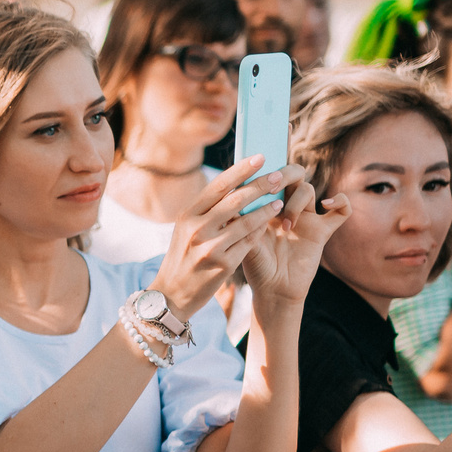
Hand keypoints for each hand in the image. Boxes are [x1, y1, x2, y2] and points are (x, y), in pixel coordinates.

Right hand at [151, 157, 291, 317]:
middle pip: (236, 200)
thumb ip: (206, 210)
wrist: (171, 294)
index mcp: (188, 215)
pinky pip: (249, 242)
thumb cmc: (182, 257)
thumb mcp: (185, 229)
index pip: (218, 185)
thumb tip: (233, 184)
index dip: (241, 169)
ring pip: (247, 221)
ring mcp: (210, 248)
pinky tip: (269, 224)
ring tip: (280, 201)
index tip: (260, 157)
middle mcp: (197, 229)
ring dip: (267, 209)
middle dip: (260, 185)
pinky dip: (261, 231)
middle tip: (279, 176)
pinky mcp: (223, 265)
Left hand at [238, 162, 344, 304]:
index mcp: (266, 205)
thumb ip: (241, 218)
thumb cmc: (255, 266)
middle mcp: (286, 207)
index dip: (268, 171)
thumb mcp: (243, 239)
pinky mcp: (322, 231)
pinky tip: (327, 204)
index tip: (260, 179)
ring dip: (297, 202)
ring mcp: (306, 218)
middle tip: (275, 186)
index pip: (271, 175)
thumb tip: (231, 195)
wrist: (273, 291)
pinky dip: (341, 201)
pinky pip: (342, 211)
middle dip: (287, 173)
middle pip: (295, 174)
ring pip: (309, 190)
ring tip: (286, 226)